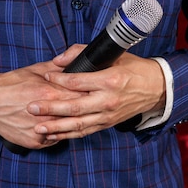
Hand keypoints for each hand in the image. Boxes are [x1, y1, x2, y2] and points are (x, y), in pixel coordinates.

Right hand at [0, 60, 84, 149]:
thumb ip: (58, 68)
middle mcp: (45, 114)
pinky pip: (54, 139)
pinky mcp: (34, 142)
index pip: (78, 95)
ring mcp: (40, 131)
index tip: (93, 89)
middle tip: (89, 103)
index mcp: (48, 93)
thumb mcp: (36, 69)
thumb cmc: (11, 83)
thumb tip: (75, 62)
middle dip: (83, 108)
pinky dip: (57, 131)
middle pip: (74, 113)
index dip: (87, 92)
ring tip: (76, 115)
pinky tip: (58, 123)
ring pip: (66, 129)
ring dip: (71, 122)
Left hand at [27, 45, 165, 141]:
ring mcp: (107, 115)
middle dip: (51, 108)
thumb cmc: (133, 68)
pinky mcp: (107, 123)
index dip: (59, 79)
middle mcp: (107, 100)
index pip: (78, 81)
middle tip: (32, 106)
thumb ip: (82, 53)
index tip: (44, 75)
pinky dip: (68, 134)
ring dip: (56, 127)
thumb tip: (59, 60)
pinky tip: (53, 135)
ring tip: (38, 126)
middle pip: (75, 107)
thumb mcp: (111, 54)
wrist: (155, 88)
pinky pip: (85, 131)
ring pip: (78, 124)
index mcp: (109, 80)